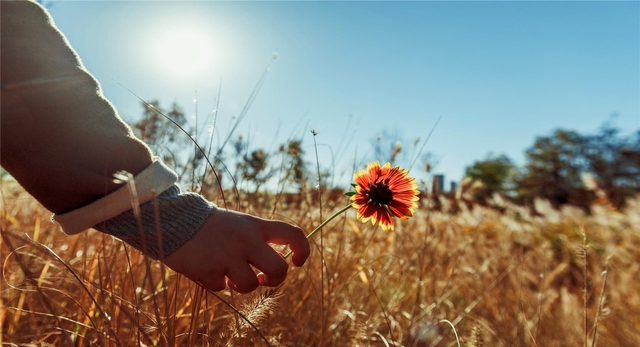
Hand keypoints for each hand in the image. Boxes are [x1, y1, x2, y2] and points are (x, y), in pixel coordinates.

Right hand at [162, 209, 309, 292]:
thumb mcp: (240, 224)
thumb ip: (259, 240)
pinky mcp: (209, 270)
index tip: (296, 262)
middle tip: (263, 279)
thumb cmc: (212, 226)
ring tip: (229, 274)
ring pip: (249, 286)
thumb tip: (276, 268)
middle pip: (279, 269)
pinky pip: (221, 288)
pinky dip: (216, 282)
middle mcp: (246, 240)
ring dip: (241, 285)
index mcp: (256, 226)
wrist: (175, 220)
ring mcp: (227, 256)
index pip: (292, 234)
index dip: (303, 250)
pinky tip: (207, 267)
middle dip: (275, 280)